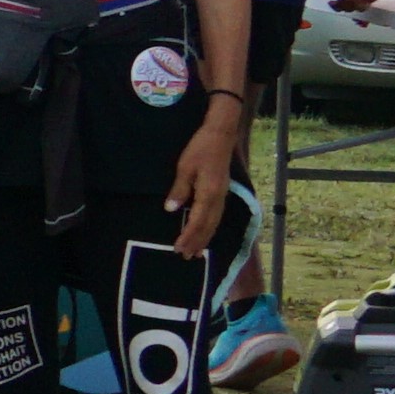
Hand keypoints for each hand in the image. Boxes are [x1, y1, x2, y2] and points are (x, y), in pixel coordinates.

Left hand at [163, 110, 244, 254]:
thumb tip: (171, 209)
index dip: (188, 236)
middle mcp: (218, 199)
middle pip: (208, 226)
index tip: (179, 248)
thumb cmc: (200, 149)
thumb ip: (179, 190)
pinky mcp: (222, 192)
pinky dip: (210, 228)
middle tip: (187, 257)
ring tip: (197, 252)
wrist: (220, 136)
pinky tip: (206, 232)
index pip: (197, 221)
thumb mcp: (185, 168)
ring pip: (214, 223)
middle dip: (197, 242)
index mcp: (209, 194)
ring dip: (205, 238)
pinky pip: (217, 216)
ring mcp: (223, 196)